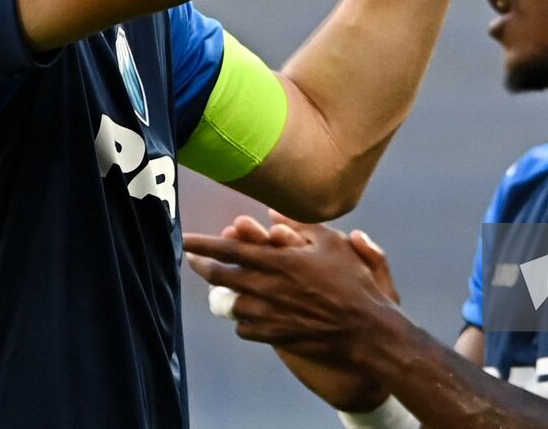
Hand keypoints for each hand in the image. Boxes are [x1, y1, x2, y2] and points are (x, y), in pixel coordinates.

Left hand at [185, 213, 399, 408]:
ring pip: (229, 304)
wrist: (363, 329)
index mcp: (279, 261)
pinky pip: (244, 328)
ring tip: (219, 288)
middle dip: (202, 266)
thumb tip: (274, 212)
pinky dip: (242, 319)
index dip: (204, 243)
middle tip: (192, 260)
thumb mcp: (332, 243)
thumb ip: (301, 226)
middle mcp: (267, 288)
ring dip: (222, 294)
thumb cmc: (352, 282)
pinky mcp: (274, 335)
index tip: (185, 239)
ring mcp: (268, 314)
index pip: (230, 249)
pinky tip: (248, 313)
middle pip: (221, 277)